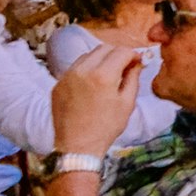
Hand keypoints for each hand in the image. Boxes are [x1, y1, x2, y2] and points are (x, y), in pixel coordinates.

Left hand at [49, 37, 151, 158]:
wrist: (77, 147)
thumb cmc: (106, 127)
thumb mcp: (127, 103)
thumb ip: (133, 78)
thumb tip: (137, 63)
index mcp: (103, 75)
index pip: (122, 51)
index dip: (133, 54)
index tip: (137, 62)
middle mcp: (83, 71)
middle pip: (104, 48)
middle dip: (117, 54)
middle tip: (124, 66)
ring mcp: (67, 77)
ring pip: (88, 55)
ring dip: (100, 60)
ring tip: (106, 75)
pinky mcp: (58, 84)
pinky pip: (75, 68)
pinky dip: (86, 70)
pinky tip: (91, 84)